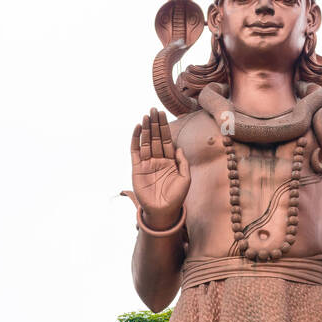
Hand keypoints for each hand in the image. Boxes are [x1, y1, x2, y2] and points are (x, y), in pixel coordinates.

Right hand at [128, 108, 189, 229]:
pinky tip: (138, 128)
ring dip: (146, 129)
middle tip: (153, 109)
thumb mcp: (185, 179)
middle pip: (155, 138)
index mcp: (169, 161)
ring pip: (146, 142)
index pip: (166, 140)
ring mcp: (147, 164)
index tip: (162, 114)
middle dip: (154, 124)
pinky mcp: (137, 169)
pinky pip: (135, 151)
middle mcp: (157, 160)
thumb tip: (179, 147)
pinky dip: (136, 139)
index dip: (164, 127)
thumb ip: (183, 162)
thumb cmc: (176, 197)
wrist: (163, 211)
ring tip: (146, 115)